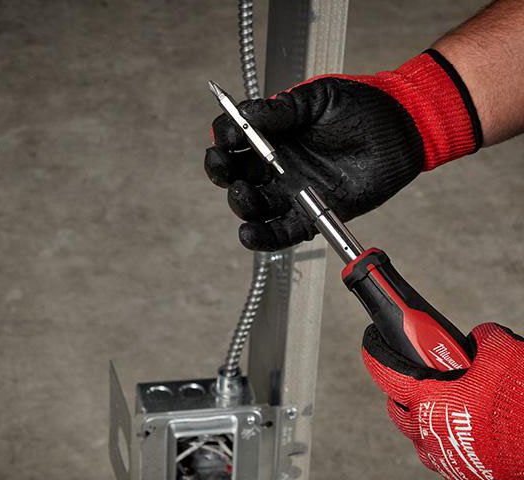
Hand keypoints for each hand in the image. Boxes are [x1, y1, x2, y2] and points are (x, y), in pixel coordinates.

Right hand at [205, 50, 479, 250]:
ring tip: (243, 193)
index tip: (227, 135)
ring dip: (241, 203)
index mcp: (274, 135)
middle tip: (225, 166)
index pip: (235, 139)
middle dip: (222, 171)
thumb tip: (247, 114)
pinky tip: (249, 233)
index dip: (224, 138)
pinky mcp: (311, 215)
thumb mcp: (318, 98)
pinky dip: (264, 237)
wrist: (402, 131)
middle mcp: (278, 165)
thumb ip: (283, 109)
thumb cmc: (362, 109)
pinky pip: (282, 231)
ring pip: (254, 206)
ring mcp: (293, 192)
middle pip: (235, 175)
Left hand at [363, 322, 523, 479]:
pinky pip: (446, 460)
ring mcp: (445, 462)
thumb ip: (479, 342)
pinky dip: (451, 445)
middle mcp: (428, 434)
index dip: (377, 357)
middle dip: (405, 396)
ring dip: (427, 423)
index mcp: (428, 401)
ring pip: (422, 439)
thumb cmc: (522, 400)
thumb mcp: (502, 353)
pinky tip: (470, 434)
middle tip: (423, 382)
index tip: (372, 348)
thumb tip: (474, 343)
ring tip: (450, 409)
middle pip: (398, 411)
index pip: (386, 373)